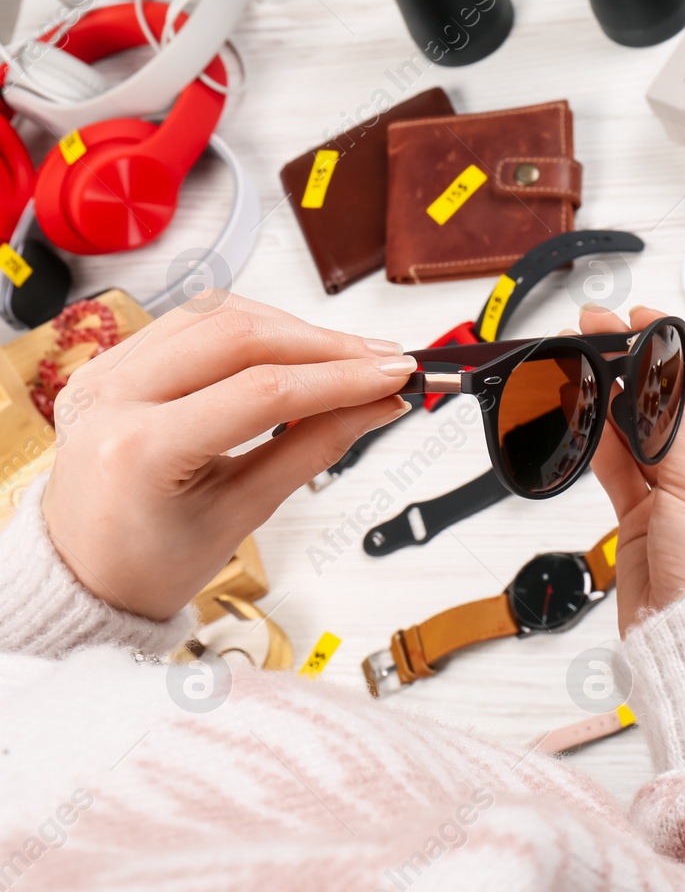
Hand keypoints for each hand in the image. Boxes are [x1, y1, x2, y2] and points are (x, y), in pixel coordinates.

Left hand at [42, 294, 415, 620]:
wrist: (82, 577)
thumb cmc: (150, 562)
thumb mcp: (244, 513)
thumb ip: (315, 448)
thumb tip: (378, 405)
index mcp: (138, 449)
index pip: (262, 391)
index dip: (340, 379)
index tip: (396, 376)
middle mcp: (111, 396)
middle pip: (237, 333)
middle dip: (323, 343)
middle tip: (382, 361)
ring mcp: (104, 372)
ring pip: (215, 314)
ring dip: (290, 329)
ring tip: (346, 356)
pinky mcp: (111, 362)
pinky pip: (189, 323)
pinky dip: (250, 330)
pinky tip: (291, 352)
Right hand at [580, 305, 684, 632]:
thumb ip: (664, 424)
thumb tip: (650, 374)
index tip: (651, 323)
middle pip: (679, 406)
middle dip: (642, 373)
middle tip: (607, 338)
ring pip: (646, 433)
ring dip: (616, 401)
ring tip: (588, 365)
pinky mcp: (649, 514)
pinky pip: (624, 464)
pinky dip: (604, 438)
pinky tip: (586, 407)